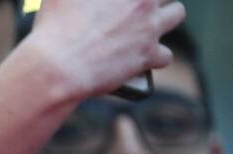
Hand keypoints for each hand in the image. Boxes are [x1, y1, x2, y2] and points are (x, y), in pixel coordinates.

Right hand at [28, 0, 185, 102]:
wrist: (58, 67)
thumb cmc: (54, 26)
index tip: (123, 4)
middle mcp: (143, 0)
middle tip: (137, 7)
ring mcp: (149, 26)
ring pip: (177, 13)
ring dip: (165, 17)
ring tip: (148, 24)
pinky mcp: (147, 55)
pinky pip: (166, 55)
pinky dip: (156, 56)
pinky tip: (143, 57)